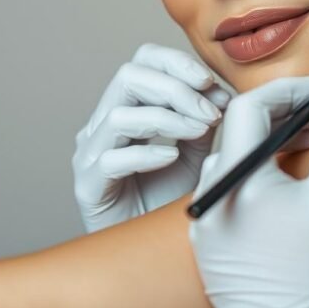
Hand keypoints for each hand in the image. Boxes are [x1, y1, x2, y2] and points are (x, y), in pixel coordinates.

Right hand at [72, 43, 232, 232]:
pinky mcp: (88, 185)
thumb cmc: (168, 195)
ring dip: (167, 119)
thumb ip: (203, 118)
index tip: (209, 81)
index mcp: (128, 106)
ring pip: (118, 115)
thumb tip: (220, 93)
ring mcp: (90, 153)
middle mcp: (103, 123)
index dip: (176, 63)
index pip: (143, 61)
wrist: (148, 245)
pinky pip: (111, 159)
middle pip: (128, 77)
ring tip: (199, 131)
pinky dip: (146, 154)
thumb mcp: (197, 150)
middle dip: (175, 88)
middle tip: (211, 111)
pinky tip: (172, 157)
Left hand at [189, 74, 308, 307]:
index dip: (292, 90)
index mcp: (234, 183)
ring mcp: (208, 227)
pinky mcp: (214, 248)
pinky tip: (296, 186)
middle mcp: (209, 202)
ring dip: (274, 144)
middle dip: (286, 114)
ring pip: (238, 161)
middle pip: (241, 132)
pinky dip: (263, 175)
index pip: (250, 107)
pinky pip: (234, 192)